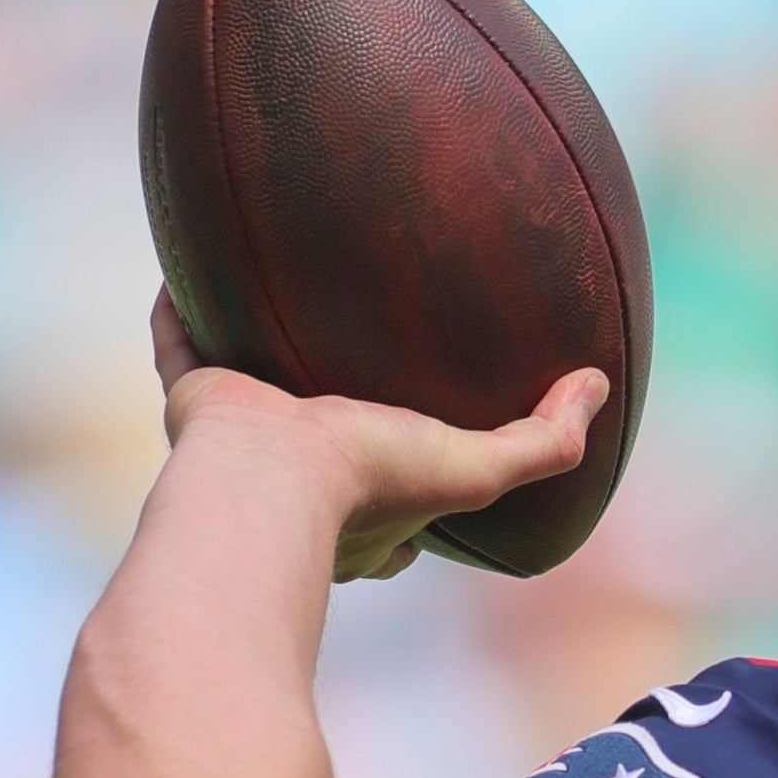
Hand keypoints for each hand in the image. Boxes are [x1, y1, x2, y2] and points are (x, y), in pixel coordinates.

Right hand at [150, 287, 604, 583]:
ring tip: (276, 295)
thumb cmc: (372, 484)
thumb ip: (548, 439)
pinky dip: (181, 308)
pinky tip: (191, 264)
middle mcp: (298, 484)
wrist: (265, 479)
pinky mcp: (194, 400)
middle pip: (319, 445)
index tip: (427, 441)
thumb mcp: (480, 466)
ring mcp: (240, 442)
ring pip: (251, 389)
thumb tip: (597, 387)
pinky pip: (181, 343)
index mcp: (362, 514)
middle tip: (352, 356)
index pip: (394, 514)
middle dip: (334, 408)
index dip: (414, 485)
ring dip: (260, 349)